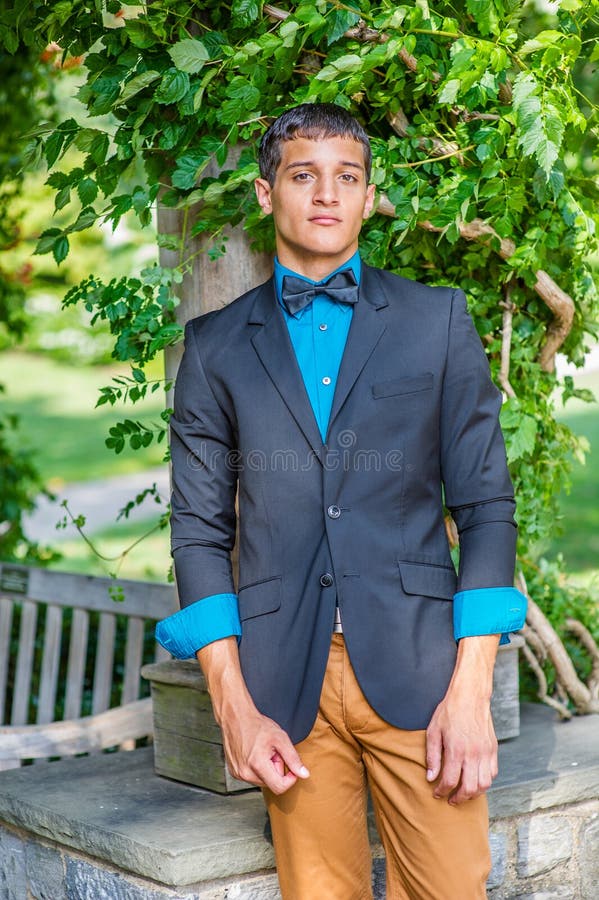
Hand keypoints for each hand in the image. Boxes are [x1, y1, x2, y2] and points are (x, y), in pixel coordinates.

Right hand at [220, 705, 309, 794]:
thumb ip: (293, 758)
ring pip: (262, 781)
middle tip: (273, 753)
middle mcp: (245, 773)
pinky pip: (252, 777)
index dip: (290, 779)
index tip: (291, 768)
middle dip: (276, 769)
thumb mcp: (281, 738)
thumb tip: (303, 774)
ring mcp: (238, 773)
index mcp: (257, 765)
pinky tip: (255, 754)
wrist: (236, 718)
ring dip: (267, 769)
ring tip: (263, 752)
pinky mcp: (234, 772)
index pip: (279, 787)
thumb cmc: (257, 725)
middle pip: (271, 783)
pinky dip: (257, 768)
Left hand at [425, 634, 499, 804]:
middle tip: (451, 800)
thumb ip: (432, 756)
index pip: (450, 781)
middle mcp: (473, 754)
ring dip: (473, 793)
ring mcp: (486, 752)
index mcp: (456, 750)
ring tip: (463, 793)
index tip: (437, 793)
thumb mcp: (433, 731)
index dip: (442, 791)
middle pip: (469, 788)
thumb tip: (431, 778)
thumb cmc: (449, 711)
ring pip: (484, 784)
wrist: (470, 695)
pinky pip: (493, 773)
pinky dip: (485, 781)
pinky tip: (475, 779)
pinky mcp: (493, 749)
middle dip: (459, 798)